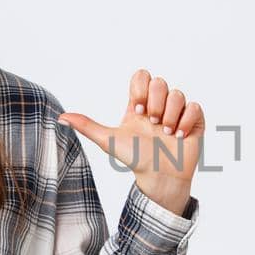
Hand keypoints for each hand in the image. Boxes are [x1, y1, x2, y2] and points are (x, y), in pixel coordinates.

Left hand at [58, 69, 203, 215]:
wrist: (158, 178)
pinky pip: (194, 107)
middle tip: (153, 124)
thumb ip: (87, 126)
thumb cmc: (134, 160)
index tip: (136, 110)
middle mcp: (159, 106)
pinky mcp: (193, 122)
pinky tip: (179, 136)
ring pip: (177, 94)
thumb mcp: (108, 140)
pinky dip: (186, 121)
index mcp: (139, 105)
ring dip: (171, 115)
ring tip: (166, 133)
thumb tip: (60, 117)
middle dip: (156, 103)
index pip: (142, 76)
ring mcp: (177, 113)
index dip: (140, 88)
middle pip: (160, 82)